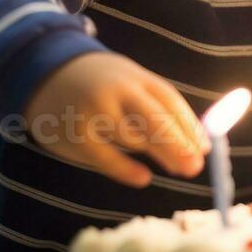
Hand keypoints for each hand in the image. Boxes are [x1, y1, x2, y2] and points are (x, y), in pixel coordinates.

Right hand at [23, 51, 207, 187]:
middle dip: (178, 144)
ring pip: (133, 138)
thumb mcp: (130, 86)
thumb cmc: (101, 87)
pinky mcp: (75, 133)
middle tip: (196, 166)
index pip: (169, 100)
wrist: (45, 72)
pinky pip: (105, 157)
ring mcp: (95, 111)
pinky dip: (125, 169)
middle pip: (154, 118)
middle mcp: (116, 90)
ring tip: (177, 167)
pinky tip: (143, 178)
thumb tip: (200, 146)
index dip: (190, 126)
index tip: (206, 149)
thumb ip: (161, 110)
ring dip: (156, 153)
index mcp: (135, 77)